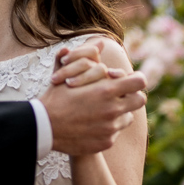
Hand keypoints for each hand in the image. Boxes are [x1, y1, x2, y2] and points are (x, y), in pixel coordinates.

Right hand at [42, 39, 146, 157]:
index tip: (129, 80)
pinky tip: (92, 125)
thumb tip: (100, 42)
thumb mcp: (66, 74)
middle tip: (119, 95)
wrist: (43, 128)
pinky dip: (107, 128)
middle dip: (132, 96)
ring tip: (102, 110)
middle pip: (140, 100)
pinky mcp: (106, 142)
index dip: (136, 79)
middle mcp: (112, 110)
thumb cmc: (54, 98)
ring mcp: (110, 128)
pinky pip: (115, 132)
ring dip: (119, 113)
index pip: (139, 82)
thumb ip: (85, 56)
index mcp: (105, 90)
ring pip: (128, 117)